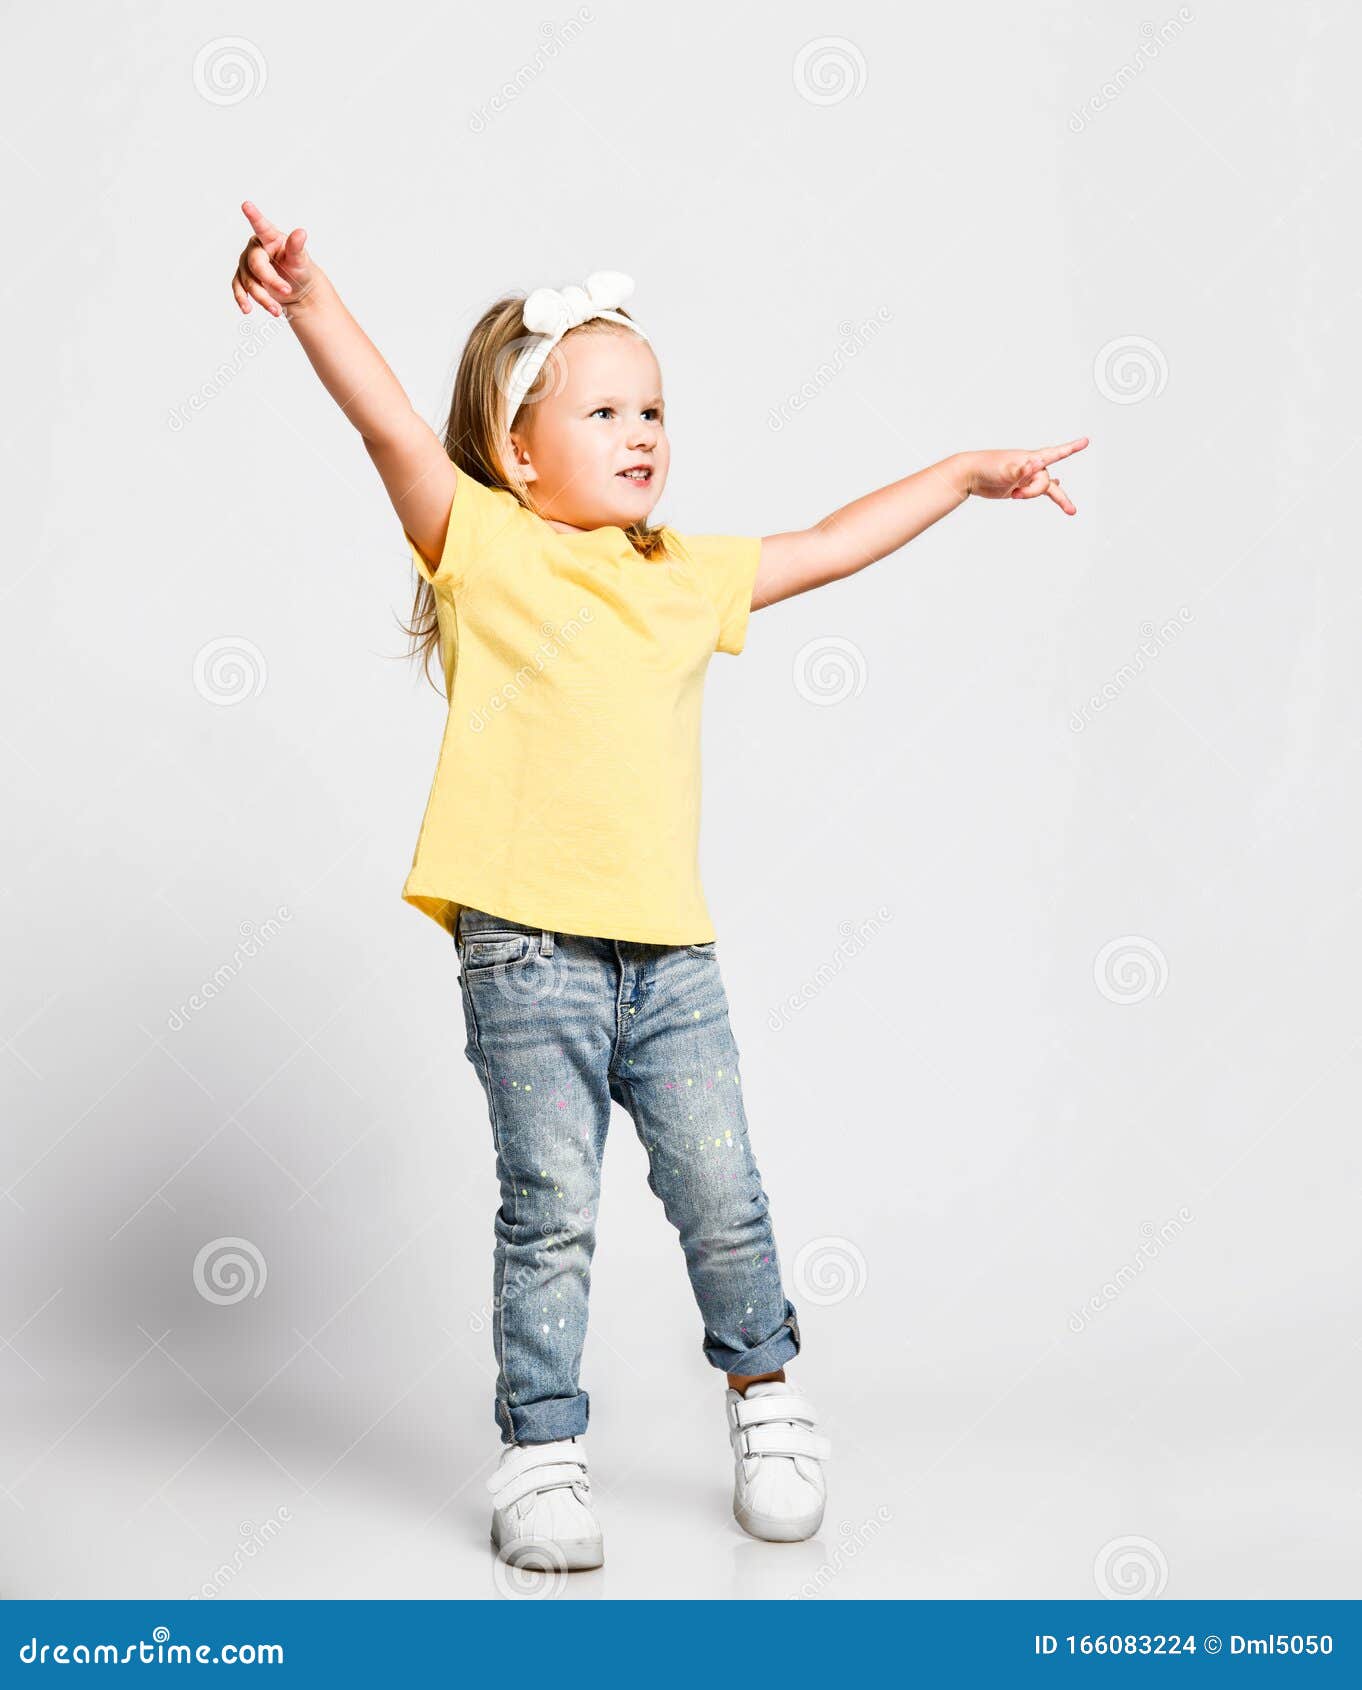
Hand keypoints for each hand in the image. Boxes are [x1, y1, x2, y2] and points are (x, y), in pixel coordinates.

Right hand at [231, 200, 313, 316]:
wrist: (296, 289)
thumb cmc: (299, 269)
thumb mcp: (301, 260)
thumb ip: (297, 247)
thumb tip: (301, 232)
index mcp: (270, 238)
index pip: (261, 226)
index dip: (254, 216)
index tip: (246, 204)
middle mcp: (255, 248)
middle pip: (256, 265)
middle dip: (270, 280)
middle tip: (287, 291)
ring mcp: (246, 263)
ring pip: (248, 281)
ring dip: (262, 297)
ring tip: (276, 310)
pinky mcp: (243, 277)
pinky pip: (238, 288)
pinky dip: (243, 299)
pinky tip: (247, 310)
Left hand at [962, 437, 1089, 514]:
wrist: (971, 474)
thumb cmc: (986, 467)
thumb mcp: (1005, 469)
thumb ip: (1022, 468)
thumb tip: (1036, 464)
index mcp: (1031, 459)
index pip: (1055, 453)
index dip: (1071, 448)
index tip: (1085, 441)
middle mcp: (1032, 467)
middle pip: (1046, 482)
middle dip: (1035, 492)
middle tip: (1015, 496)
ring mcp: (1027, 476)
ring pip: (1047, 487)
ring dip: (1057, 499)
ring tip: (1071, 510)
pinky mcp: (1020, 485)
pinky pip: (1039, 488)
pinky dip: (1047, 490)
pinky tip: (1058, 487)